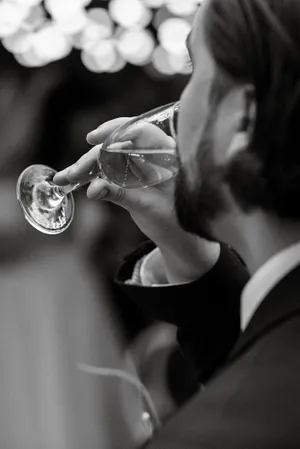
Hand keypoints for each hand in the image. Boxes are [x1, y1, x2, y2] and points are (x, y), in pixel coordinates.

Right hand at [54, 118, 219, 282]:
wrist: (178, 237)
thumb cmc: (174, 221)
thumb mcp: (148, 208)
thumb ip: (122, 195)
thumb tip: (93, 189)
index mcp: (167, 156)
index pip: (141, 132)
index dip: (116, 130)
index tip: (94, 139)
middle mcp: (152, 156)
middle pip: (118, 146)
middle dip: (93, 159)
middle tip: (74, 174)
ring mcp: (139, 166)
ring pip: (108, 158)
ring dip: (86, 167)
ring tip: (64, 178)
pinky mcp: (128, 178)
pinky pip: (107, 172)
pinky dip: (90, 176)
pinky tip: (71, 180)